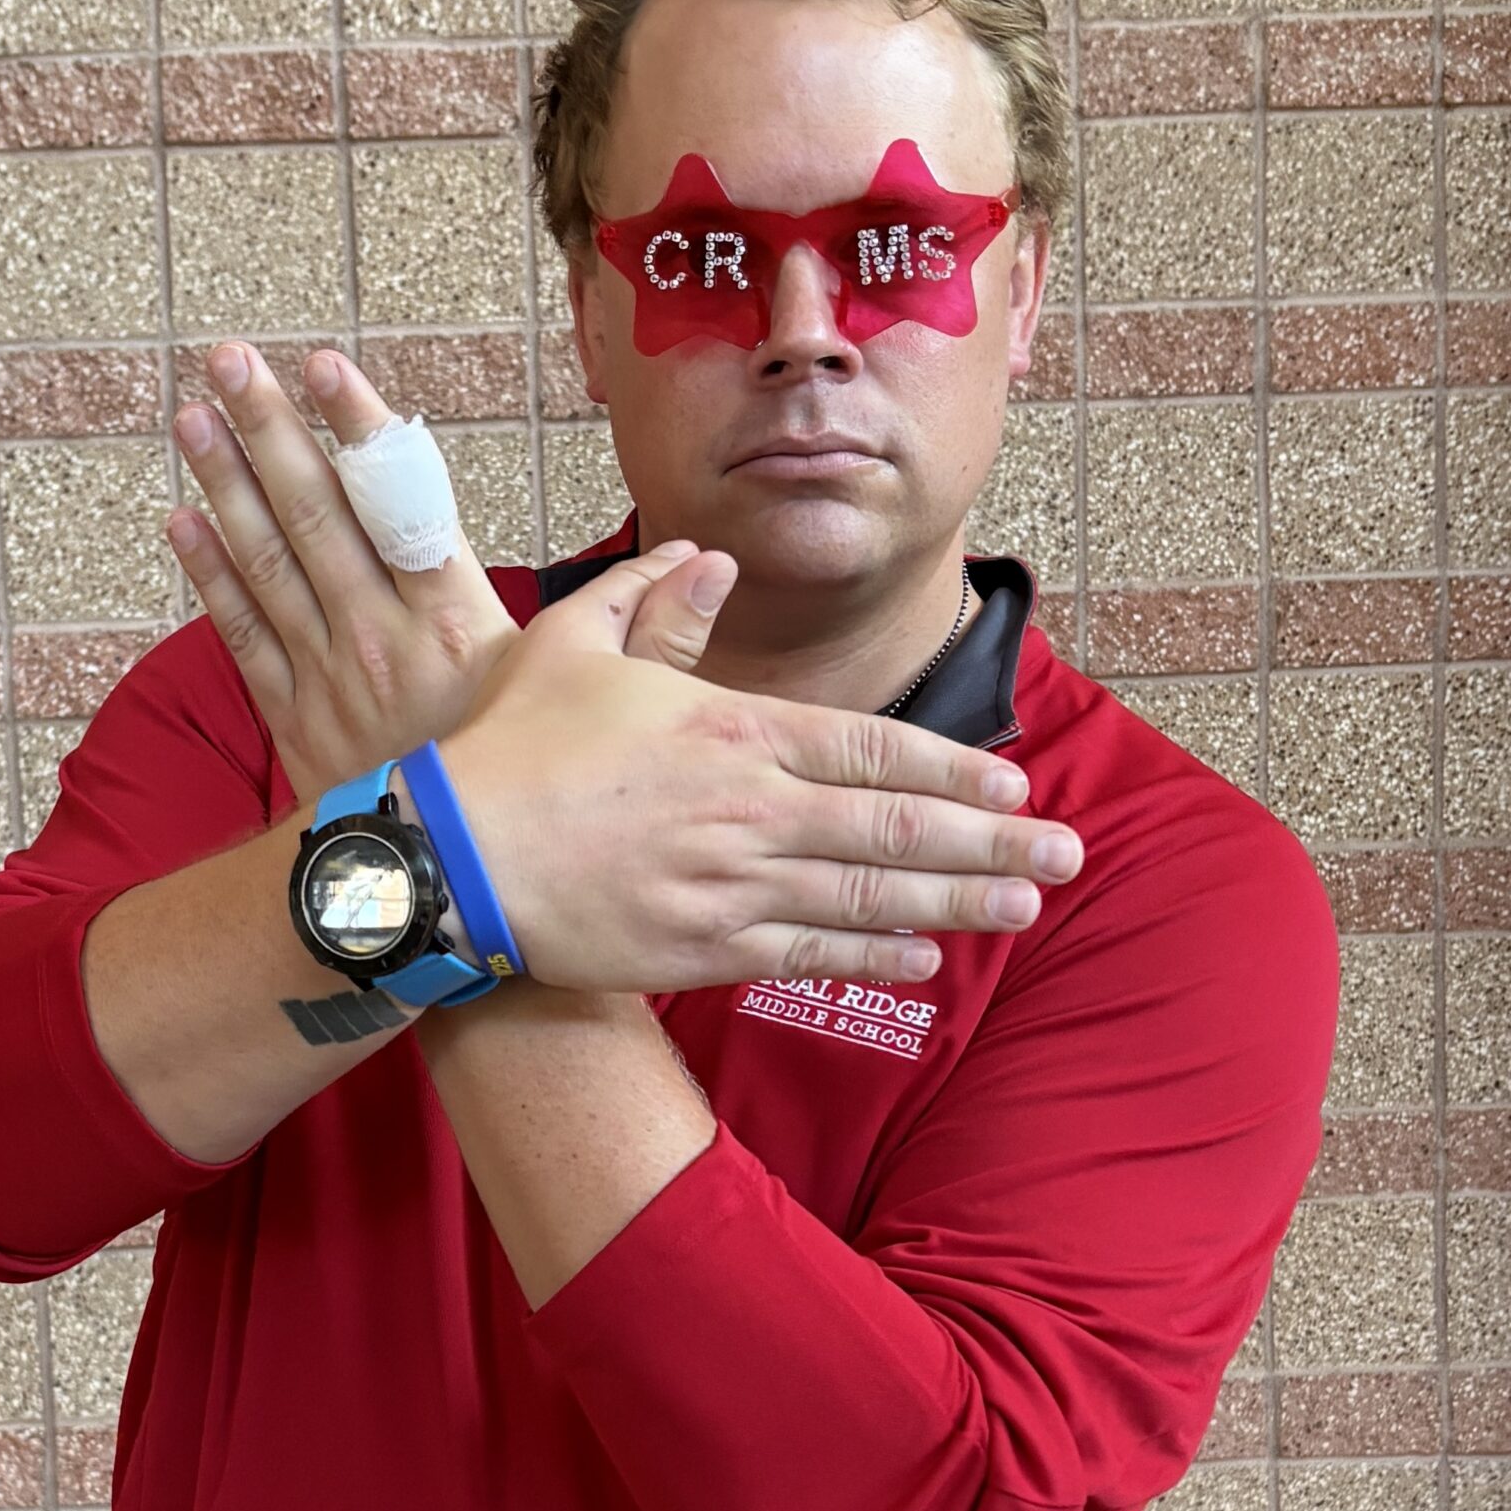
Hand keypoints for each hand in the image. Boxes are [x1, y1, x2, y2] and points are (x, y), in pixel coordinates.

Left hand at [165, 340, 725, 808]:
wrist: (456, 895)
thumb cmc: (537, 798)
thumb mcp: (598, 706)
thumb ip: (653, 626)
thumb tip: (707, 562)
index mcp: (457, 624)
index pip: (401, 505)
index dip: (362, 431)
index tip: (326, 367)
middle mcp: (384, 640)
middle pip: (317, 515)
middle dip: (270, 430)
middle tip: (230, 358)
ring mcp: (329, 678)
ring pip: (267, 562)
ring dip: (227, 482)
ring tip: (195, 413)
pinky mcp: (293, 720)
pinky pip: (241, 636)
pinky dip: (208, 577)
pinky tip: (183, 519)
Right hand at [436, 557, 1084, 991]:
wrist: (444, 860)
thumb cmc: (507, 748)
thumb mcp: (574, 644)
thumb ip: (654, 595)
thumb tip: (709, 553)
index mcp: (733, 730)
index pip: (873, 748)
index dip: (953, 769)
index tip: (1014, 781)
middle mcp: (751, 809)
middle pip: (897, 829)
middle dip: (993, 841)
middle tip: (1067, 854)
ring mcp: (731, 886)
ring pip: (869, 898)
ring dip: (958, 901)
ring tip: (1025, 904)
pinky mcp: (702, 949)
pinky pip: (810, 954)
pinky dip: (874, 955)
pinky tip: (927, 957)